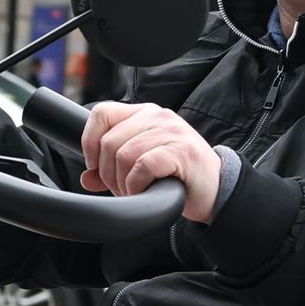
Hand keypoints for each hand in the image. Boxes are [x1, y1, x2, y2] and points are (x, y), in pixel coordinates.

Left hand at [83, 99, 223, 221]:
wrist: (217, 189)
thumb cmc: (179, 175)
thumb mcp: (142, 166)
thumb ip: (114, 168)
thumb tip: (87, 179)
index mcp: (145, 113)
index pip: (102, 113)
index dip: (90, 142)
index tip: (95, 165)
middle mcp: (157, 116)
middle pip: (109, 142)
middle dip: (108, 173)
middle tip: (122, 188)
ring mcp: (171, 131)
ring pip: (123, 156)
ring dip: (123, 183)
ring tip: (136, 191)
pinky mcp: (181, 151)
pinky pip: (142, 166)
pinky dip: (137, 185)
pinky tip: (146, 190)